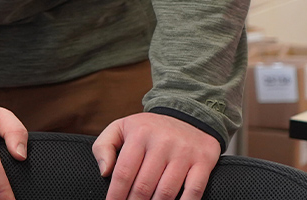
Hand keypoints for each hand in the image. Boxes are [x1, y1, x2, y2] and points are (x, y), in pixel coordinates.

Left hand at [93, 113, 220, 199]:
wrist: (188, 115)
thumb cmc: (148, 129)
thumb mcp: (121, 127)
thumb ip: (103, 147)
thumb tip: (104, 172)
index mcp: (140, 134)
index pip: (124, 172)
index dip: (116, 194)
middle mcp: (163, 142)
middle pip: (144, 185)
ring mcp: (184, 152)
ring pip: (166, 191)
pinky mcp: (203, 161)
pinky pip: (193, 190)